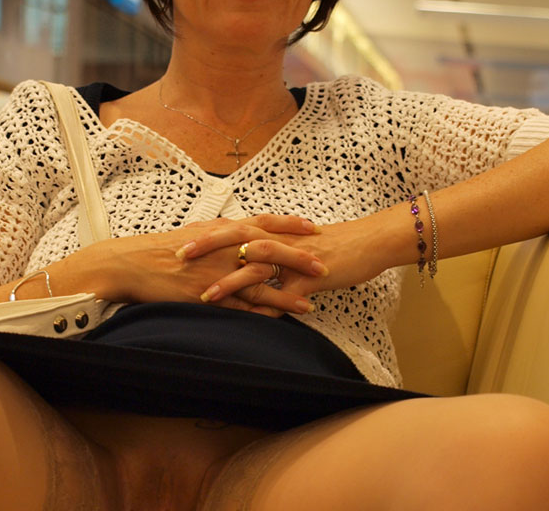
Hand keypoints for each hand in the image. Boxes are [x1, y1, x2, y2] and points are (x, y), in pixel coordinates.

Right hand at [89, 214, 327, 314]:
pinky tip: (279, 321)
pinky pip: (239, 306)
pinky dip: (260, 314)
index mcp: (222, 230)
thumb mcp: (196, 233)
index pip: (263, 222)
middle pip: (269, 250)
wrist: (133, 263)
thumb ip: (220, 232)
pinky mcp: (207, 295)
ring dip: (287, 291)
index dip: (290, 225)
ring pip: (259, 281)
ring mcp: (216, 272)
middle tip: (325, 263)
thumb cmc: (162, 248)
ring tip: (313, 299)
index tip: (314, 227)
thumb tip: (238, 230)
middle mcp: (223, 247)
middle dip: (299, 257)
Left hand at [178, 220, 385, 316]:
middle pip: (237, 237)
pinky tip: (254, 321)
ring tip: (205, 295)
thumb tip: (250, 266)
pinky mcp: (312, 275)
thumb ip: (271, 256)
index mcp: (274, 232)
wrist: (368, 243)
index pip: (234, 228)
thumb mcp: (295, 247)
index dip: (208, 234)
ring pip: (256, 264)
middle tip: (179, 255)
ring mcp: (295, 257)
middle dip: (207, 246)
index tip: (180, 240)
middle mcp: (280, 240)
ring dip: (230, 280)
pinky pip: (287, 293)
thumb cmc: (332, 245)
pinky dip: (270, 307)